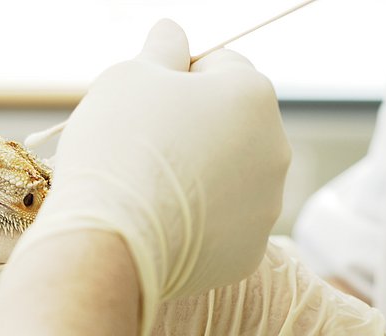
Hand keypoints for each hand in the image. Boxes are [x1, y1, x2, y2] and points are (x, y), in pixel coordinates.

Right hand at [10, 19, 290, 335]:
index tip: (147, 100)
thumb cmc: (117, 150)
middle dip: (196, 129)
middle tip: (143, 147)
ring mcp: (265, 208)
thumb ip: (161, 49)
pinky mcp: (248, 254)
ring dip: (200, 176)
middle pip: (232, 126)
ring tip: (151, 190)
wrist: (110, 244)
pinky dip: (199, 223)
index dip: (179, 77)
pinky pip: (223, 226)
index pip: (222, 66)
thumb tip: (173, 32)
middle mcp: (275, 150)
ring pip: (230, 178)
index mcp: (253, 95)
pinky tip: (163, 225)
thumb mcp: (129, 76)